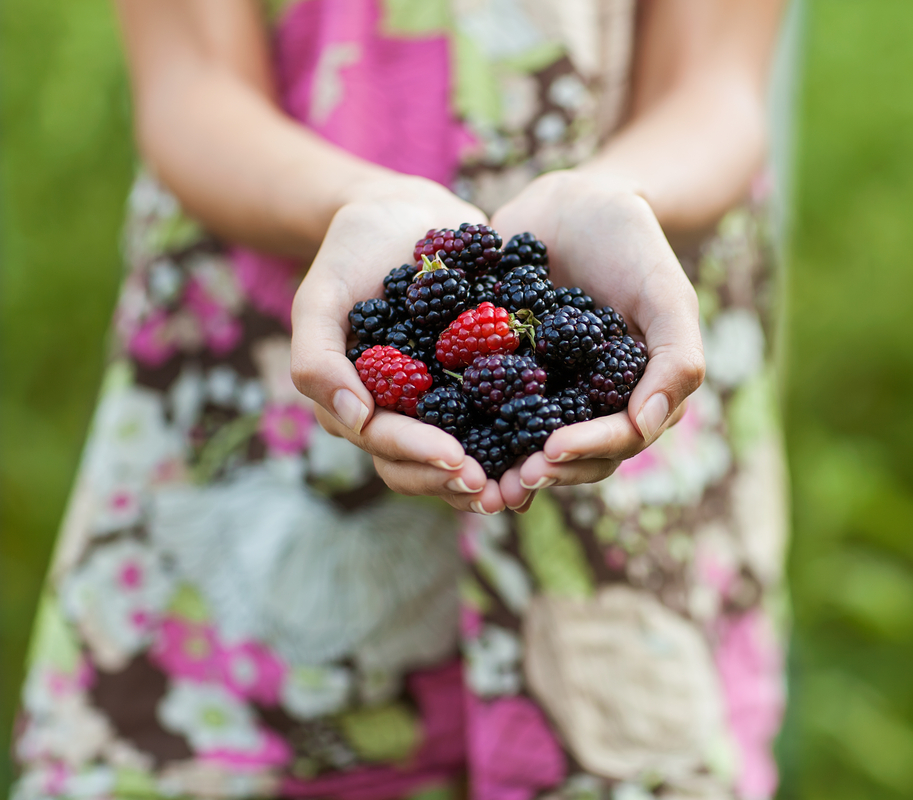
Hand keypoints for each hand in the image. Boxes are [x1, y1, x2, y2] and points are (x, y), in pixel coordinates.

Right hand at [290, 176, 506, 513]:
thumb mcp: (321, 297)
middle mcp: (406, 411)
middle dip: (459, 479)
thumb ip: (317, 358)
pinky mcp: (487, 376)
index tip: (456, 460)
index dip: (419, 456)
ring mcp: (448, 398)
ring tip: (529, 479)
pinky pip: (508, 412)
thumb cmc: (352, 252)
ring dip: (497, 471)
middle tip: (497, 488)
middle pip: (427, 464)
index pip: (386, 444)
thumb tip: (356, 418)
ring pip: (470, 452)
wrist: (405, 213)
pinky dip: (529, 431)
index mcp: (363, 402)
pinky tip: (558, 439)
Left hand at [489, 170, 705, 509]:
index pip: (619, 438)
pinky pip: (482, 408)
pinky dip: (462, 426)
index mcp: (636, 394)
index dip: (588, 451)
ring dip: (502, 465)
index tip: (552, 450)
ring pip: (525, 443)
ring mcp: (545, 391)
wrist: (572, 201)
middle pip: (572, 456)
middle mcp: (590, 402)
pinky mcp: (500, 372)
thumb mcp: (665, 292)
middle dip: (542, 472)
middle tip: (507, 483)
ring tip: (471, 475)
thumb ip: (675, 357)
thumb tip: (648, 425)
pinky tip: (436, 435)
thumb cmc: (631, 241)